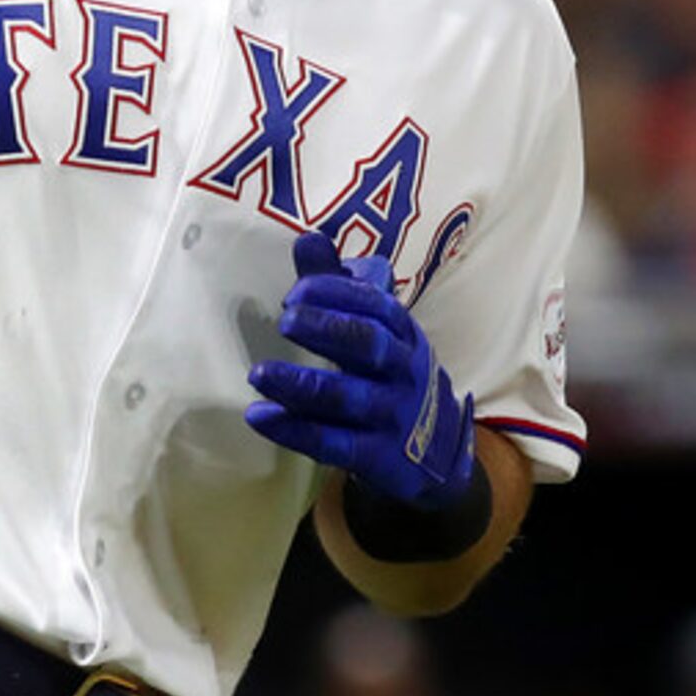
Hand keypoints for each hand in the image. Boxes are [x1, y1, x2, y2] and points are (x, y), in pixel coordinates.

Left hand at [245, 231, 474, 507]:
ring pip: (347, 398)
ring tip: (258, 373)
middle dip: (327, 328)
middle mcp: (402, 370)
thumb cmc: (391, 375)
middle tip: (285, 320)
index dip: (337, 294)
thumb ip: (338, 286)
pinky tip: (260, 417)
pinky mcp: (377, 457)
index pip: (375, 305)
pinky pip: (334, 444)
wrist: (437, 453)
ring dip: (301, 385)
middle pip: (368, 344)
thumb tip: (308, 239)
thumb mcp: (378, 330)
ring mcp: (392, 416)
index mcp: (402, 333)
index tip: (296, 292)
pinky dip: (295, 430)